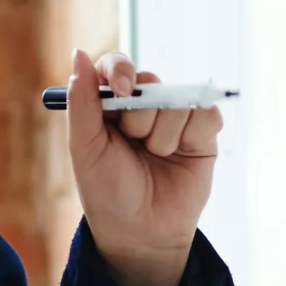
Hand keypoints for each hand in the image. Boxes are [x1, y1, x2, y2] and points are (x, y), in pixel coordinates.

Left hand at [64, 48, 221, 285]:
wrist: (142, 232)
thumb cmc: (107, 192)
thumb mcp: (84, 148)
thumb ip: (81, 102)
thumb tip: (78, 53)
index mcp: (110, 106)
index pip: (116, 66)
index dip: (119, 71)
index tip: (119, 90)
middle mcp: (143, 106)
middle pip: (149, 80)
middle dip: (139, 114)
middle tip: (133, 142)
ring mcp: (174, 118)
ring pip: (178, 99)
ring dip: (163, 134)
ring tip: (156, 157)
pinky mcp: (203, 134)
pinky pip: (206, 112)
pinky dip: (192, 134)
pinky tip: (181, 154)